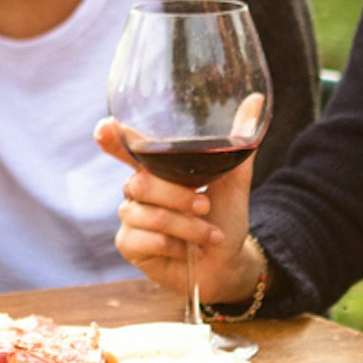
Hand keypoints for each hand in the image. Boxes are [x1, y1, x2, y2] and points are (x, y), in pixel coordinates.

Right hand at [93, 117, 258, 306]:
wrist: (227, 263)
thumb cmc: (225, 219)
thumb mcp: (234, 179)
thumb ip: (240, 140)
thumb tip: (257, 99)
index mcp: (156, 168)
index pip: (126, 146)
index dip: (112, 137)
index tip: (106, 127)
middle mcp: (137, 189)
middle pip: (141, 182)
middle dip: (179, 197)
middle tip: (205, 207)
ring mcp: (130, 217)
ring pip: (148, 213)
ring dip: (186, 225)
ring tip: (208, 234)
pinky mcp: (129, 244)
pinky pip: (144, 238)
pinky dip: (174, 244)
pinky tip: (185, 250)